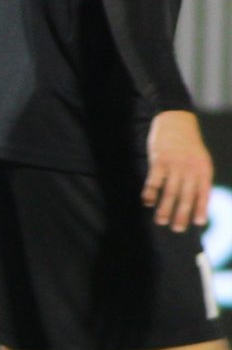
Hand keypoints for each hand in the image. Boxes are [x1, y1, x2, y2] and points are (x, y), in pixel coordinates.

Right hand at [144, 110, 213, 232]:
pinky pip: (154, 180)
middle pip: (186, 196)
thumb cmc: (188, 145)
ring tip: (161, 221)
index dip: (201, 208)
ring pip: (170, 191)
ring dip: (165, 208)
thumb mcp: (200, 160)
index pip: (203, 193)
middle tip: (177, 229)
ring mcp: (175, 164)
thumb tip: (196, 203)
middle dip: (181, 214)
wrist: (176, 120)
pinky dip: (150, 193)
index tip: (197, 223)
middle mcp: (191, 168)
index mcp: (204, 170)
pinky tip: (147, 202)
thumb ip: (198, 179)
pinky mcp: (159, 160)